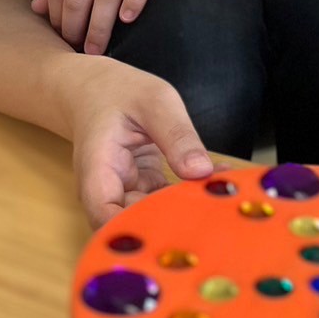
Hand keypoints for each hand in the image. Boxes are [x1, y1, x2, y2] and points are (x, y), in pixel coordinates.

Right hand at [66, 59, 213, 228]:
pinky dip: (188, 195)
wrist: (97, 89)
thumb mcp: (154, 101)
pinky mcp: (141, 188)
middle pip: (132, 223)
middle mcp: (107, 189)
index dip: (138, 228)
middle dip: (173, 223)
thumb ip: (177, 135)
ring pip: (153, 217)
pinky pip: (164, 201)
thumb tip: (201, 172)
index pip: (107, 216)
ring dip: (185, 210)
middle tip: (214, 208)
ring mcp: (124, 191)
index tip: (180, 224)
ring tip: (221, 194)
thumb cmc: (119, 91)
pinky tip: (216, 183)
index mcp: (98, 169)